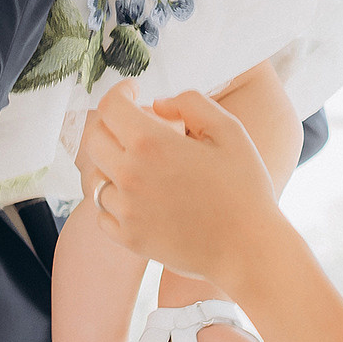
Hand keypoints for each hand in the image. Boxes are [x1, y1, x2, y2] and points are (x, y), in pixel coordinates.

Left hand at [79, 85, 284, 285]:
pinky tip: (137, 196)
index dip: (120, 92)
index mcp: (151, 144)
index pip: (110, 107)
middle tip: (136, 126)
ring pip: (95, 177)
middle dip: (110, 124)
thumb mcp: (230, 130)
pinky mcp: (129, 238)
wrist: (249, 249)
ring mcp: (126, 211)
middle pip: (94, 139)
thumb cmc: (245, 188)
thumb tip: (159, 104)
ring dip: (111, 163)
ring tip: (137, 163)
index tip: (133, 91)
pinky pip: (102, 214)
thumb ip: (192, 103)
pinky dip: (113, 200)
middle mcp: (130, 176)